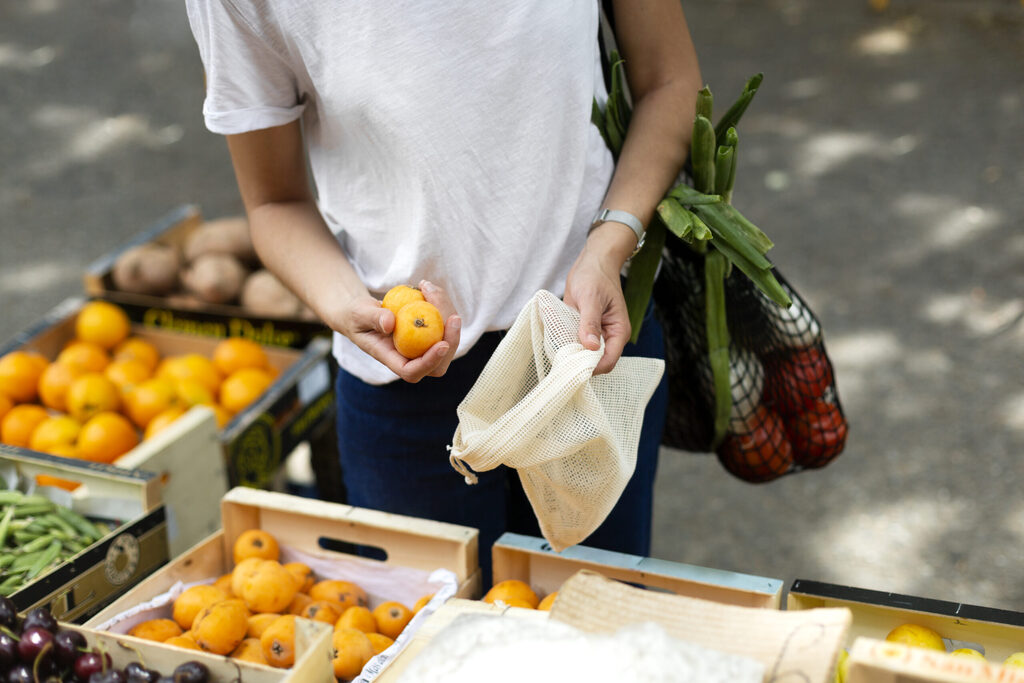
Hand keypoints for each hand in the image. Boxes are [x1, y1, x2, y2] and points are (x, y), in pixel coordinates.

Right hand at [335, 280, 461, 382]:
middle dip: (451, 341)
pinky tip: (428, 289)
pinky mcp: (429, 334)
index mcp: (391, 360)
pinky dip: (442, 305)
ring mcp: (422, 348)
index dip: (429, 362)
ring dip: (446, 314)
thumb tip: (391, 324)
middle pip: (439, 363)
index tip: (442, 344)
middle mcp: (410, 359)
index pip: (412, 371)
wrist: (362, 312)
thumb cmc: (356, 315)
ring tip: (428, 288)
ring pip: (447, 341)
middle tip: (454, 317)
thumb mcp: (359, 313)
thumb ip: (372, 318)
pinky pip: (444, 325)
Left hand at [564, 227, 633, 374]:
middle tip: (561, 359)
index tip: (573, 366)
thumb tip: (590, 347)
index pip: (608, 361)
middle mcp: (608, 336)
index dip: (593, 368)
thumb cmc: (595, 276)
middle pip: (596, 361)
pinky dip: (566, 344)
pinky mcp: (584, 329)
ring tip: (557, 350)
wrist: (592, 261)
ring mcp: (596, 334)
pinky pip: (575, 343)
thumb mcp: (591, 298)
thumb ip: (590, 323)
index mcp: (618, 331)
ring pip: (584, 354)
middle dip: (580, 363)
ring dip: (571, 354)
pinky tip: (556, 340)